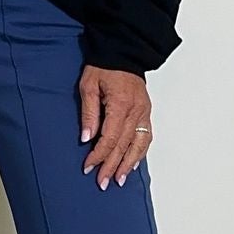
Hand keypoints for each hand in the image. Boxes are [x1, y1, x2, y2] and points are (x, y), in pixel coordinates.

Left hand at [78, 65, 151, 188]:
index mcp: (121, 105)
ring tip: (119, 179)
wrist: (124, 51)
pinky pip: (146, 136)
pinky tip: (132, 163)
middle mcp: (136, 111)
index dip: (98, 155)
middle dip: (111, 166)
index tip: (88, 167)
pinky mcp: (146, 111)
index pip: (109, 138)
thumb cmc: (104, 66)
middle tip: (103, 182)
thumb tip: (87, 138)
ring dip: (128, 164)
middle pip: (124, 145)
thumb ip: (89, 113)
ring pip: (138, 144)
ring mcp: (144, 112)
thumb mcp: (88, 86)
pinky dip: (140, 152)